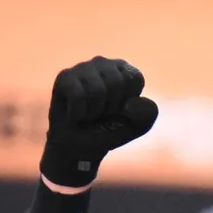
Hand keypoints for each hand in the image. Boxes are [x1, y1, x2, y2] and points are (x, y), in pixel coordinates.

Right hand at [40, 56, 155, 188]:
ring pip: (96, 90)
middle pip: (116, 83)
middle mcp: (103, 63)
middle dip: (110, 108)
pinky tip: (75, 114)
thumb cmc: (107, 131)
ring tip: (88, 114)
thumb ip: (147, 114)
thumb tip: (130, 104)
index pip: (134, 79)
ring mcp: (83, 68)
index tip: (118, 111)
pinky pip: (78, 95)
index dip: (127, 103)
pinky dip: (78, 113)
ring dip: (93, 112)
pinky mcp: (65, 76)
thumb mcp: (136, 126)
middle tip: (100, 114)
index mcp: (124, 70)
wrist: (78, 149)